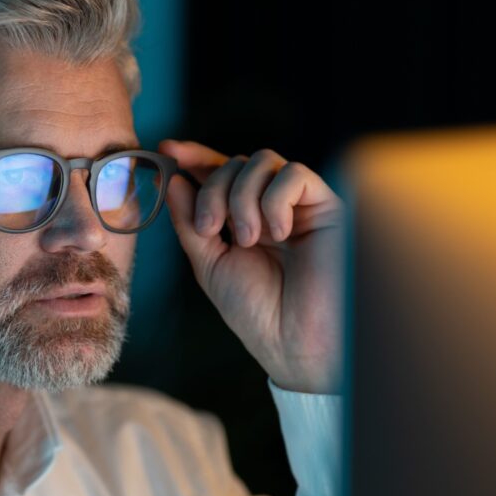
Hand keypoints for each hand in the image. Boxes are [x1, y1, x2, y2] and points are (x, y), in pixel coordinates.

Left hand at [158, 140, 345, 394]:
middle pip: (236, 163)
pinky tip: (277, 234)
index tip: (167, 152)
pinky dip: (275, 199)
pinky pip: (294, 174)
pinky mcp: (328, 207)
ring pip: (262, 161)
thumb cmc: (257, 311)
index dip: (195, 156)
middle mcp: (273, 207)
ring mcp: (300, 206)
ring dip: (241, 197)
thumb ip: (190, 222)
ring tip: (247, 240)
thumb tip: (173, 180)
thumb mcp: (209, 263)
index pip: (220, 172)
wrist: (294, 343)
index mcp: (245, 218)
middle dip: (213, 190)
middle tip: (210, 229)